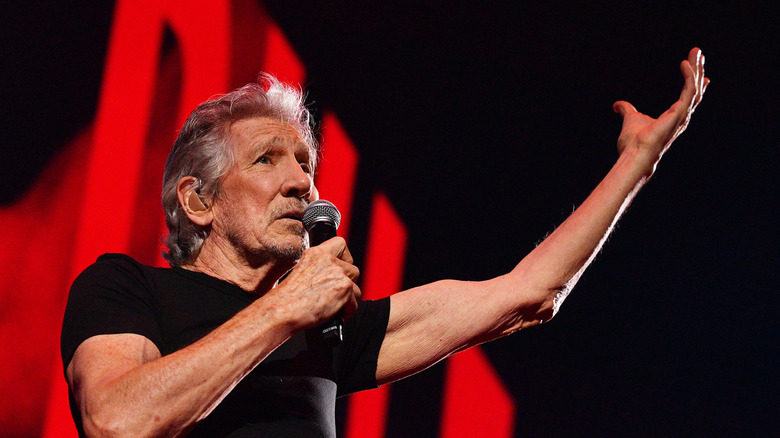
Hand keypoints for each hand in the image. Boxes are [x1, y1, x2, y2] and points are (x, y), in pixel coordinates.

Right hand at [271, 236, 360, 329]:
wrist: (283, 310)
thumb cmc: (287, 298)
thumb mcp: (301, 272)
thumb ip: (318, 269)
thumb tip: (330, 277)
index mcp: (316, 254)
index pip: (340, 243)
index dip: (345, 257)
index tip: (342, 267)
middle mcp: (328, 260)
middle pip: (353, 269)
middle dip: (347, 284)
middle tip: (335, 293)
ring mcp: (338, 273)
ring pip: (356, 288)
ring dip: (348, 299)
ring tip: (333, 306)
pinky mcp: (345, 288)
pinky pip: (355, 303)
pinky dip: (346, 312)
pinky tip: (333, 314)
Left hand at [613, 47, 708, 173]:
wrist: (634, 154)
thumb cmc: (633, 142)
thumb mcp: (630, 119)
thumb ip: (626, 110)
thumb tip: (617, 106)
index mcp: (672, 118)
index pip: (688, 99)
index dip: (694, 86)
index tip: (703, 76)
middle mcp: (681, 117)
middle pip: (694, 90)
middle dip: (697, 70)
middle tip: (698, 53)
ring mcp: (682, 116)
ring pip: (695, 88)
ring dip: (696, 69)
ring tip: (696, 52)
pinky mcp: (680, 114)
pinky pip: (689, 91)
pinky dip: (689, 77)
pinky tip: (685, 63)